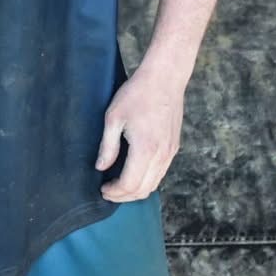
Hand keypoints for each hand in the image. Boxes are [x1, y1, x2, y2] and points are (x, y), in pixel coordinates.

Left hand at [95, 64, 187, 201]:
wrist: (165, 79)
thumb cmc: (136, 94)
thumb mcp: (113, 117)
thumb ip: (107, 146)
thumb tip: (101, 167)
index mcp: (145, 149)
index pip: (130, 184)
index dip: (114, 192)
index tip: (102, 189)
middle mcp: (161, 155)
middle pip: (143, 190)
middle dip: (124, 196)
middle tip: (108, 192)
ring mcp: (170, 152)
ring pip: (154, 184)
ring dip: (136, 190)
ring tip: (118, 186)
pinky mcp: (174, 147)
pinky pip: (161, 172)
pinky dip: (147, 180)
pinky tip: (133, 172)